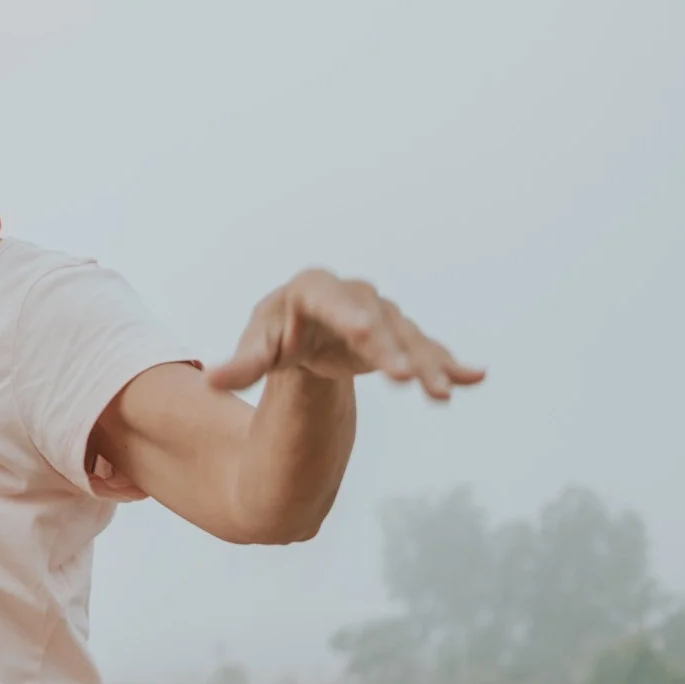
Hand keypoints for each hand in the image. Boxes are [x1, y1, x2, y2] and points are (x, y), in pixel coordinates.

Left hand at [208, 270, 483, 401]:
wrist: (304, 335)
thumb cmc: (274, 337)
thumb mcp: (258, 349)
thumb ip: (242, 365)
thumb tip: (210, 381)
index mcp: (310, 290)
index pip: (330, 299)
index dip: (349, 315)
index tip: (365, 332)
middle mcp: (352, 296)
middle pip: (376, 320)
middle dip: (392, 347)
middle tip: (406, 378)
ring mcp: (381, 315)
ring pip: (407, 338)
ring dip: (426, 364)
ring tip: (442, 394)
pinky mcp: (400, 337)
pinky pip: (426, 349)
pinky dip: (448, 364)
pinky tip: (474, 379)